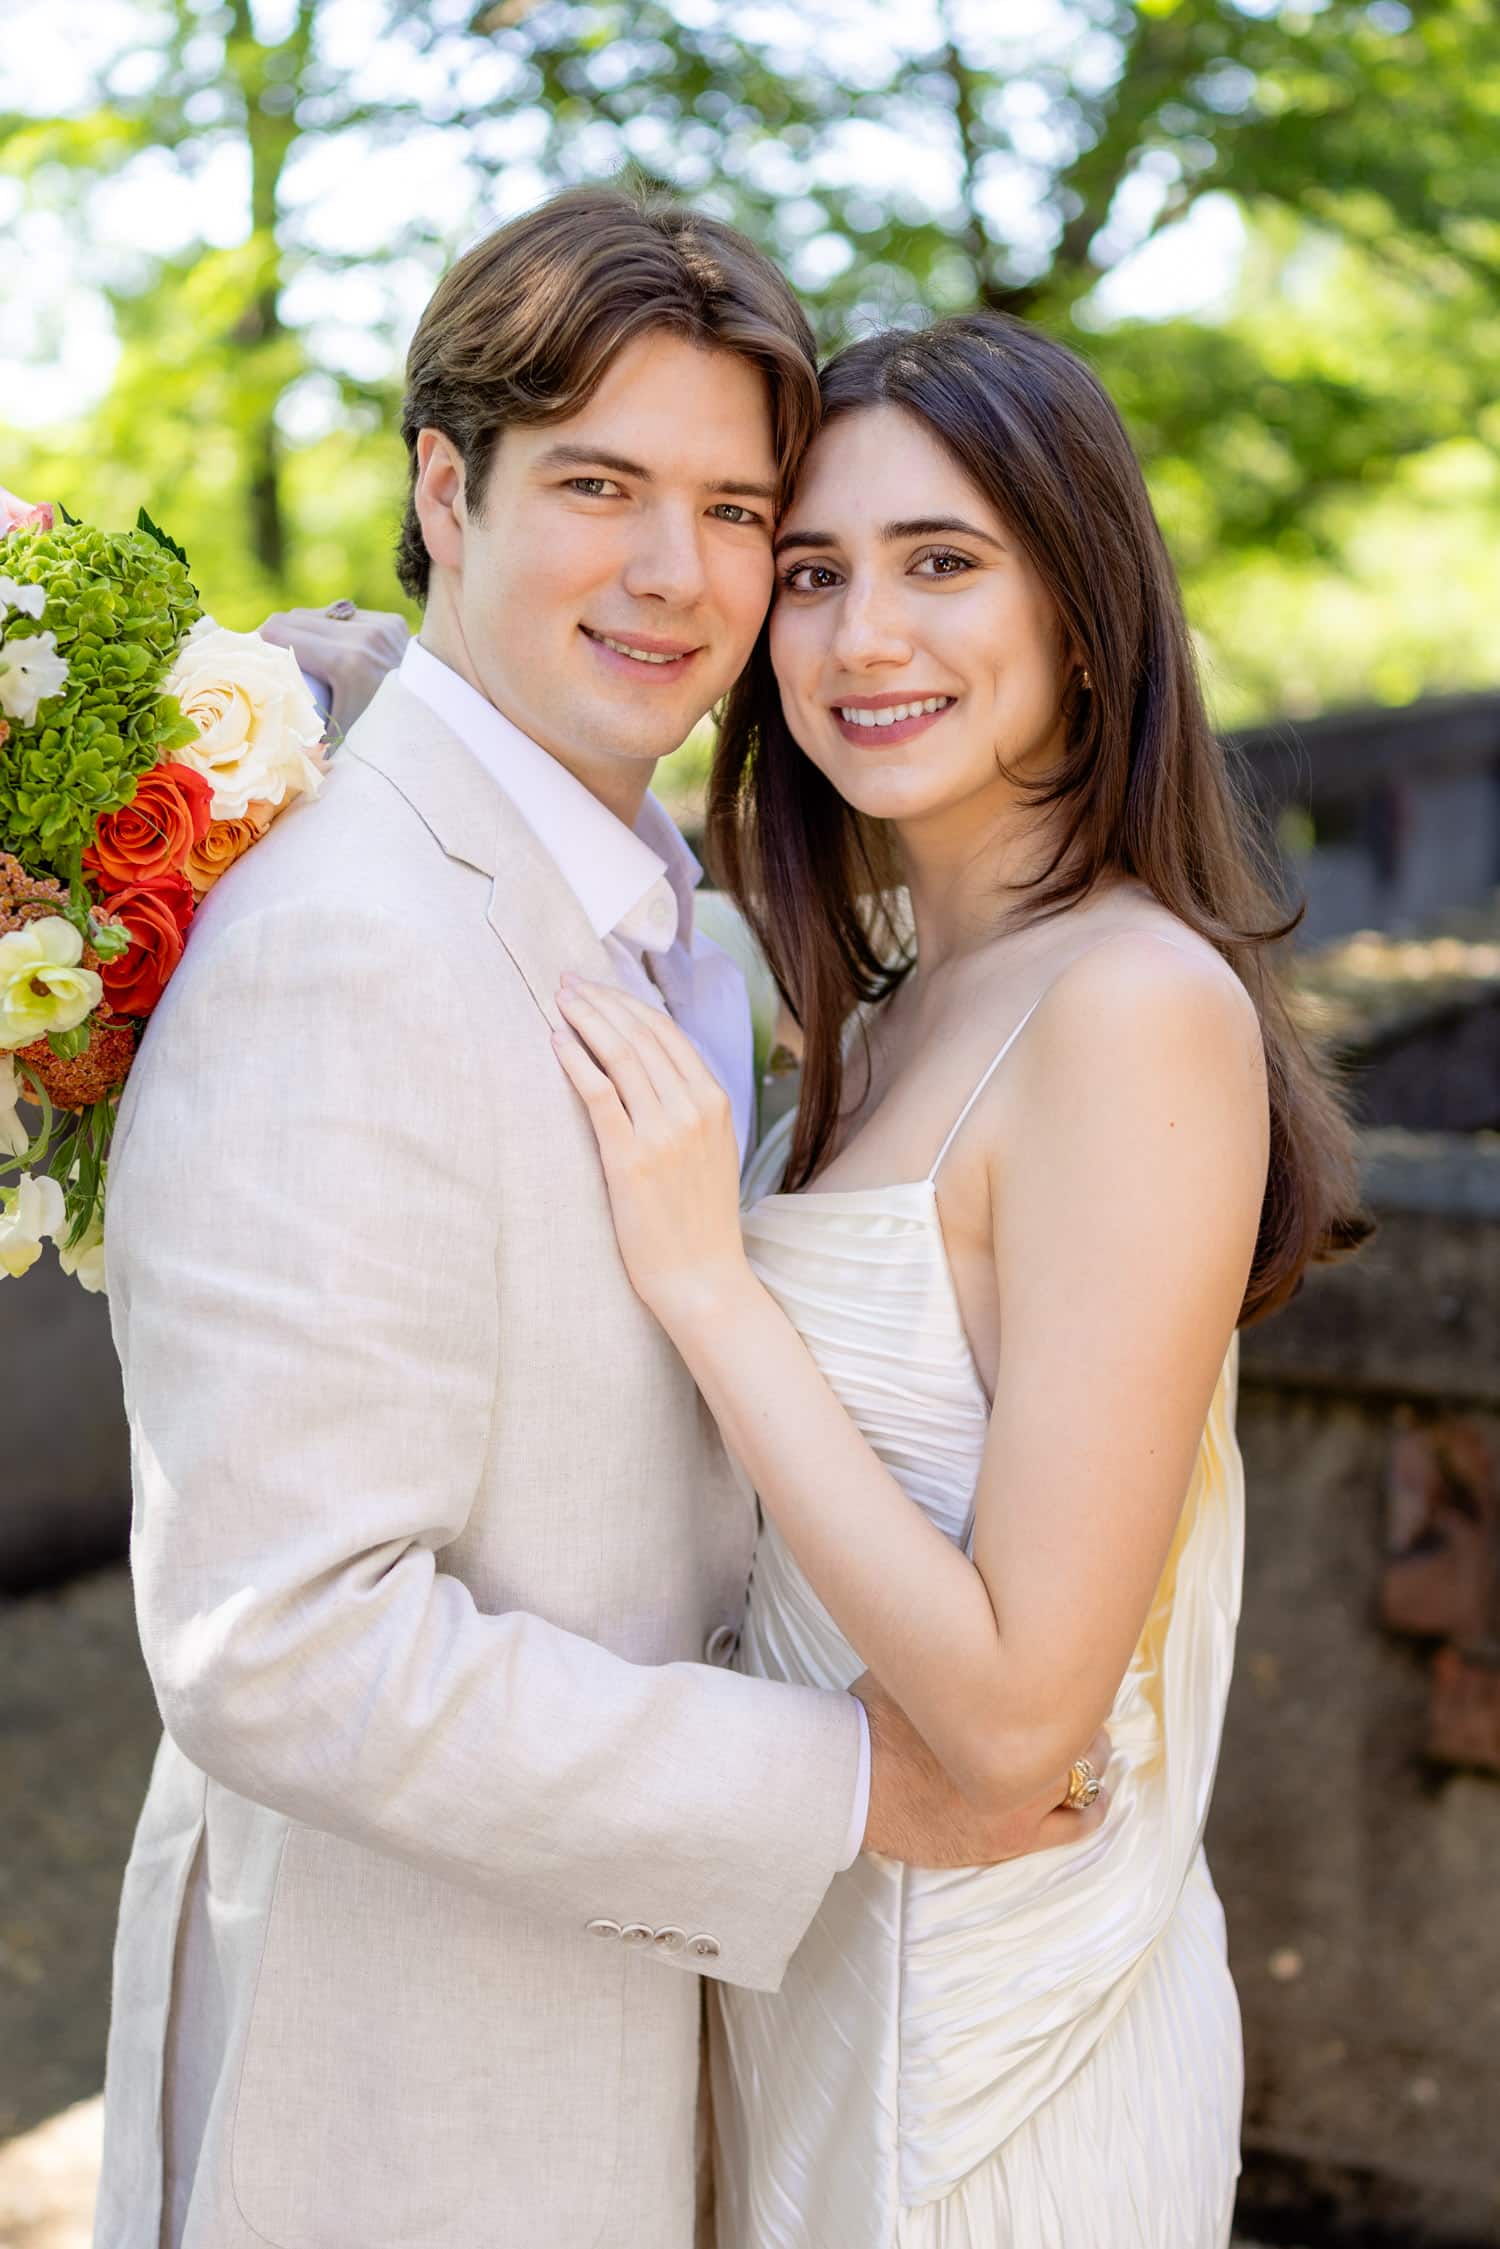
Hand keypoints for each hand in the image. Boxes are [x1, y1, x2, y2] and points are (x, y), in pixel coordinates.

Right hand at [256, 606, 409, 733]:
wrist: (443, 725)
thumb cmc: (389, 746)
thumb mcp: (342, 744)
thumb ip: (302, 737)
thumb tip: (264, 738)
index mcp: (348, 663)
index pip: (279, 631)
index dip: (254, 643)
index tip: (245, 663)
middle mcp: (365, 636)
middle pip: (295, 617)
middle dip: (272, 637)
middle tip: (262, 662)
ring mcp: (381, 625)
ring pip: (319, 614)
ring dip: (301, 633)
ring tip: (292, 659)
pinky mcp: (392, 622)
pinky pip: (346, 618)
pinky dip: (332, 633)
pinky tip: (326, 654)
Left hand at [553, 975, 750, 1331]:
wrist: (701, 1276)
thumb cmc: (699, 1219)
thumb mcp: (711, 1150)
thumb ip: (688, 1106)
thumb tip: (650, 1067)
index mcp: (715, 1102)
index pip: (666, 1033)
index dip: (626, 1003)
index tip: (596, 986)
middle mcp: (693, 1109)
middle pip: (639, 1035)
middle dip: (599, 1001)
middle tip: (566, 981)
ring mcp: (663, 1132)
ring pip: (619, 1055)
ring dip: (584, 1019)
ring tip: (558, 1001)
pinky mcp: (629, 1157)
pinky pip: (598, 1093)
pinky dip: (575, 1060)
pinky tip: (557, 1040)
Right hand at [854, 1671, 1110, 1866]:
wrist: (848, 1784)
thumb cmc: (877, 1721)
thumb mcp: (920, 1663)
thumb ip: (958, 1647)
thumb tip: (979, 1605)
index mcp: (1002, 1700)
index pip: (1069, 1683)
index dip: (1075, 1674)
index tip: (1071, 1668)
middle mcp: (1021, 1752)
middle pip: (1085, 1727)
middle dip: (1085, 1714)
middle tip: (1078, 1704)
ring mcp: (1020, 1801)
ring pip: (1088, 1775)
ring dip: (1090, 1757)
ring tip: (1084, 1745)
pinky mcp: (1012, 1841)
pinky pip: (1077, 1825)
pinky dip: (1089, 1806)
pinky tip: (1090, 1792)